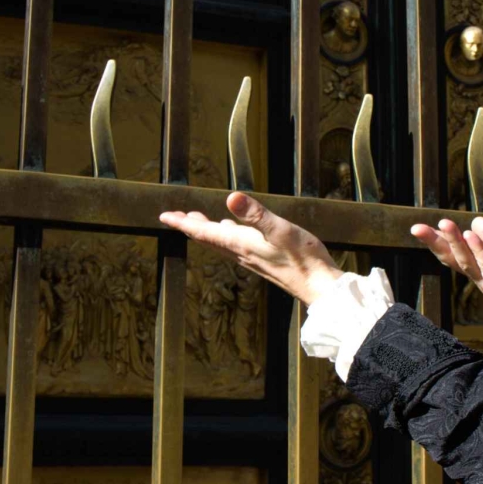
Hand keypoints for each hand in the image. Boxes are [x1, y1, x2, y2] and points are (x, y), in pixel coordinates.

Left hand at [158, 192, 342, 304]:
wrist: (318, 285)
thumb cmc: (302, 258)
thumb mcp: (280, 229)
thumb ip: (255, 214)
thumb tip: (231, 198)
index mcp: (241, 243)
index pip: (204, 232)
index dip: (183, 223)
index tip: (164, 216)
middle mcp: (241, 253)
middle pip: (208, 238)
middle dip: (189, 226)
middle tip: (173, 216)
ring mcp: (251, 258)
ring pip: (221, 242)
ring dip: (206, 231)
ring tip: (196, 221)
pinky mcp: (262, 260)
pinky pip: (235, 246)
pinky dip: (225, 235)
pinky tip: (232, 231)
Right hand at [410, 216, 482, 348]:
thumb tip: (474, 221)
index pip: (456, 250)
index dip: (440, 239)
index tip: (424, 226)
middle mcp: (481, 274)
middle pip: (453, 257)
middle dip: (435, 242)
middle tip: (416, 228)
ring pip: (466, 260)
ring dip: (454, 242)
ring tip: (444, 224)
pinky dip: (479, 250)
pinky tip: (470, 235)